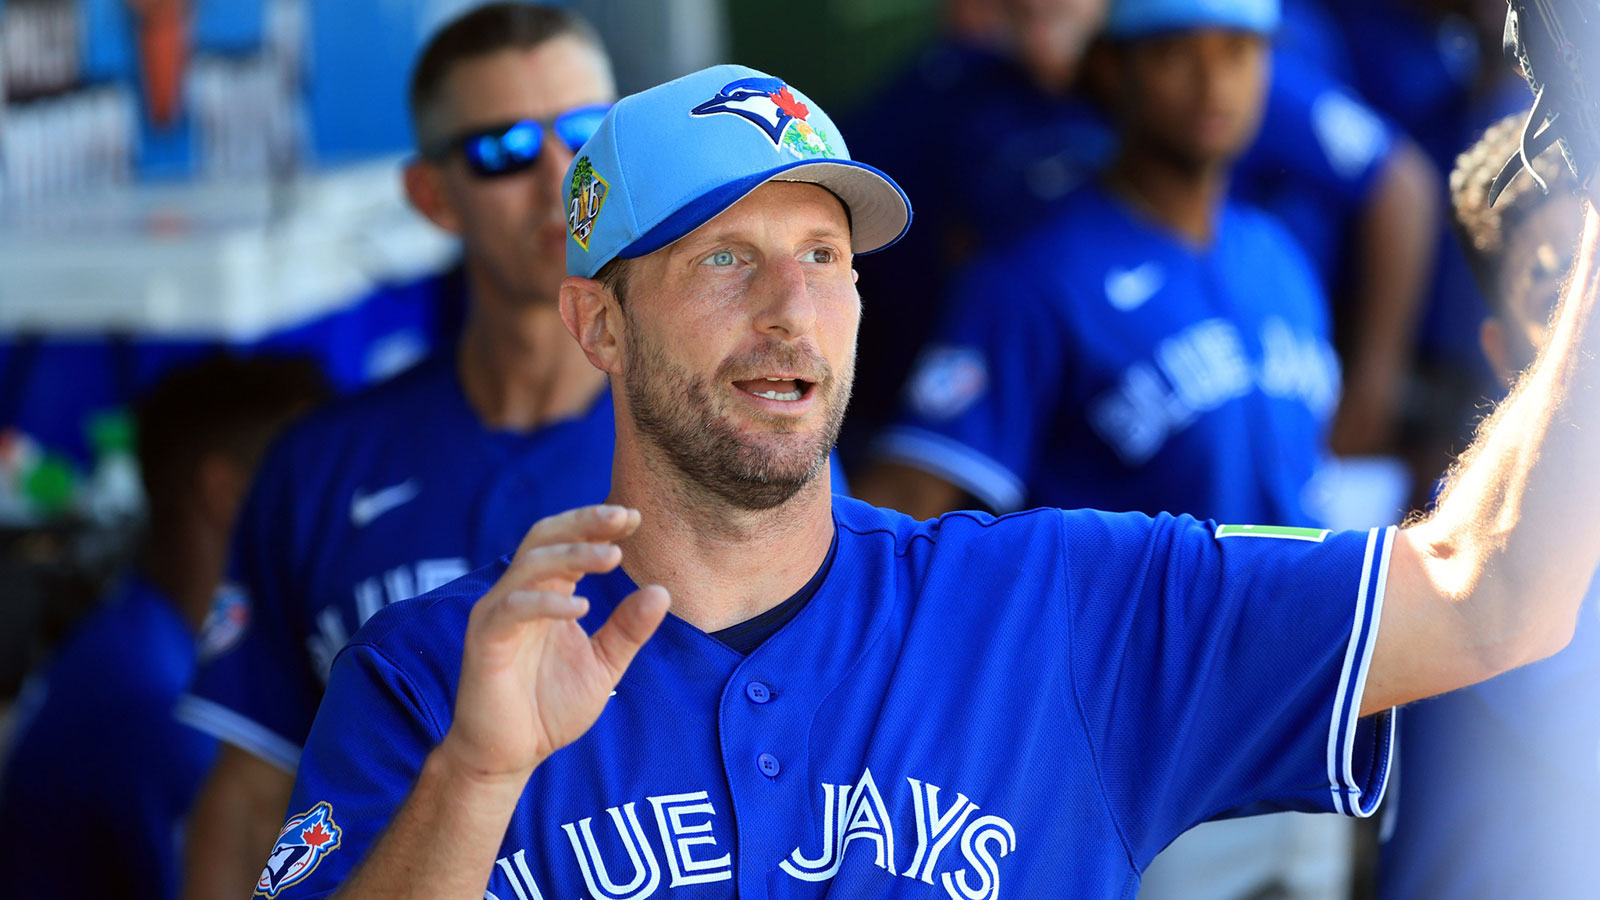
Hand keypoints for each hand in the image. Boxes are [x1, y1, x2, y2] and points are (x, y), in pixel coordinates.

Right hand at [438, 504, 669, 785]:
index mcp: (547, 595)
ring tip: (613, 557)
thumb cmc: (549, 708)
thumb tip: (662, 591)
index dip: (597, 526)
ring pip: (530, 565)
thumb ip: (628, 629)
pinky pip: (512, 609)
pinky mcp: (485, 641)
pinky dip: (546, 603)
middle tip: (622, 517)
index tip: (635, 517)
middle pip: (544, 538)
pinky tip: (581, 608)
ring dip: (572, 555)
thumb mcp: (602, 666)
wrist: (510, 755)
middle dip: (584, 523)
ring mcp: (498, 614)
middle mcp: (519, 595)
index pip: (569, 543)